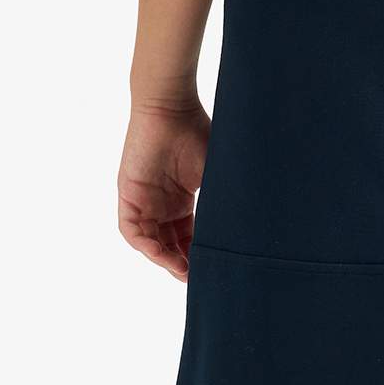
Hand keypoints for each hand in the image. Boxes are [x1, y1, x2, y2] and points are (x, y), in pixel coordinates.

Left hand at [117, 102, 209, 279]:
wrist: (171, 107)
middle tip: (198, 277)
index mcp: (182, 199)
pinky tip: (163, 255)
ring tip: (183, 271)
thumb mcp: (216, 173)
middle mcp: (161, 203)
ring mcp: (143, 200)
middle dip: (182, 263)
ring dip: (164, 259)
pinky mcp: (128, 194)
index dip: (198, 254)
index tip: (214, 268)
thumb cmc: (197, 132)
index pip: (188, 236)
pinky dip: (146, 245)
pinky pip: (131, 230)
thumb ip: (226, 198)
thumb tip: (255, 223)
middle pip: (169, 243)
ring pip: (150, 241)